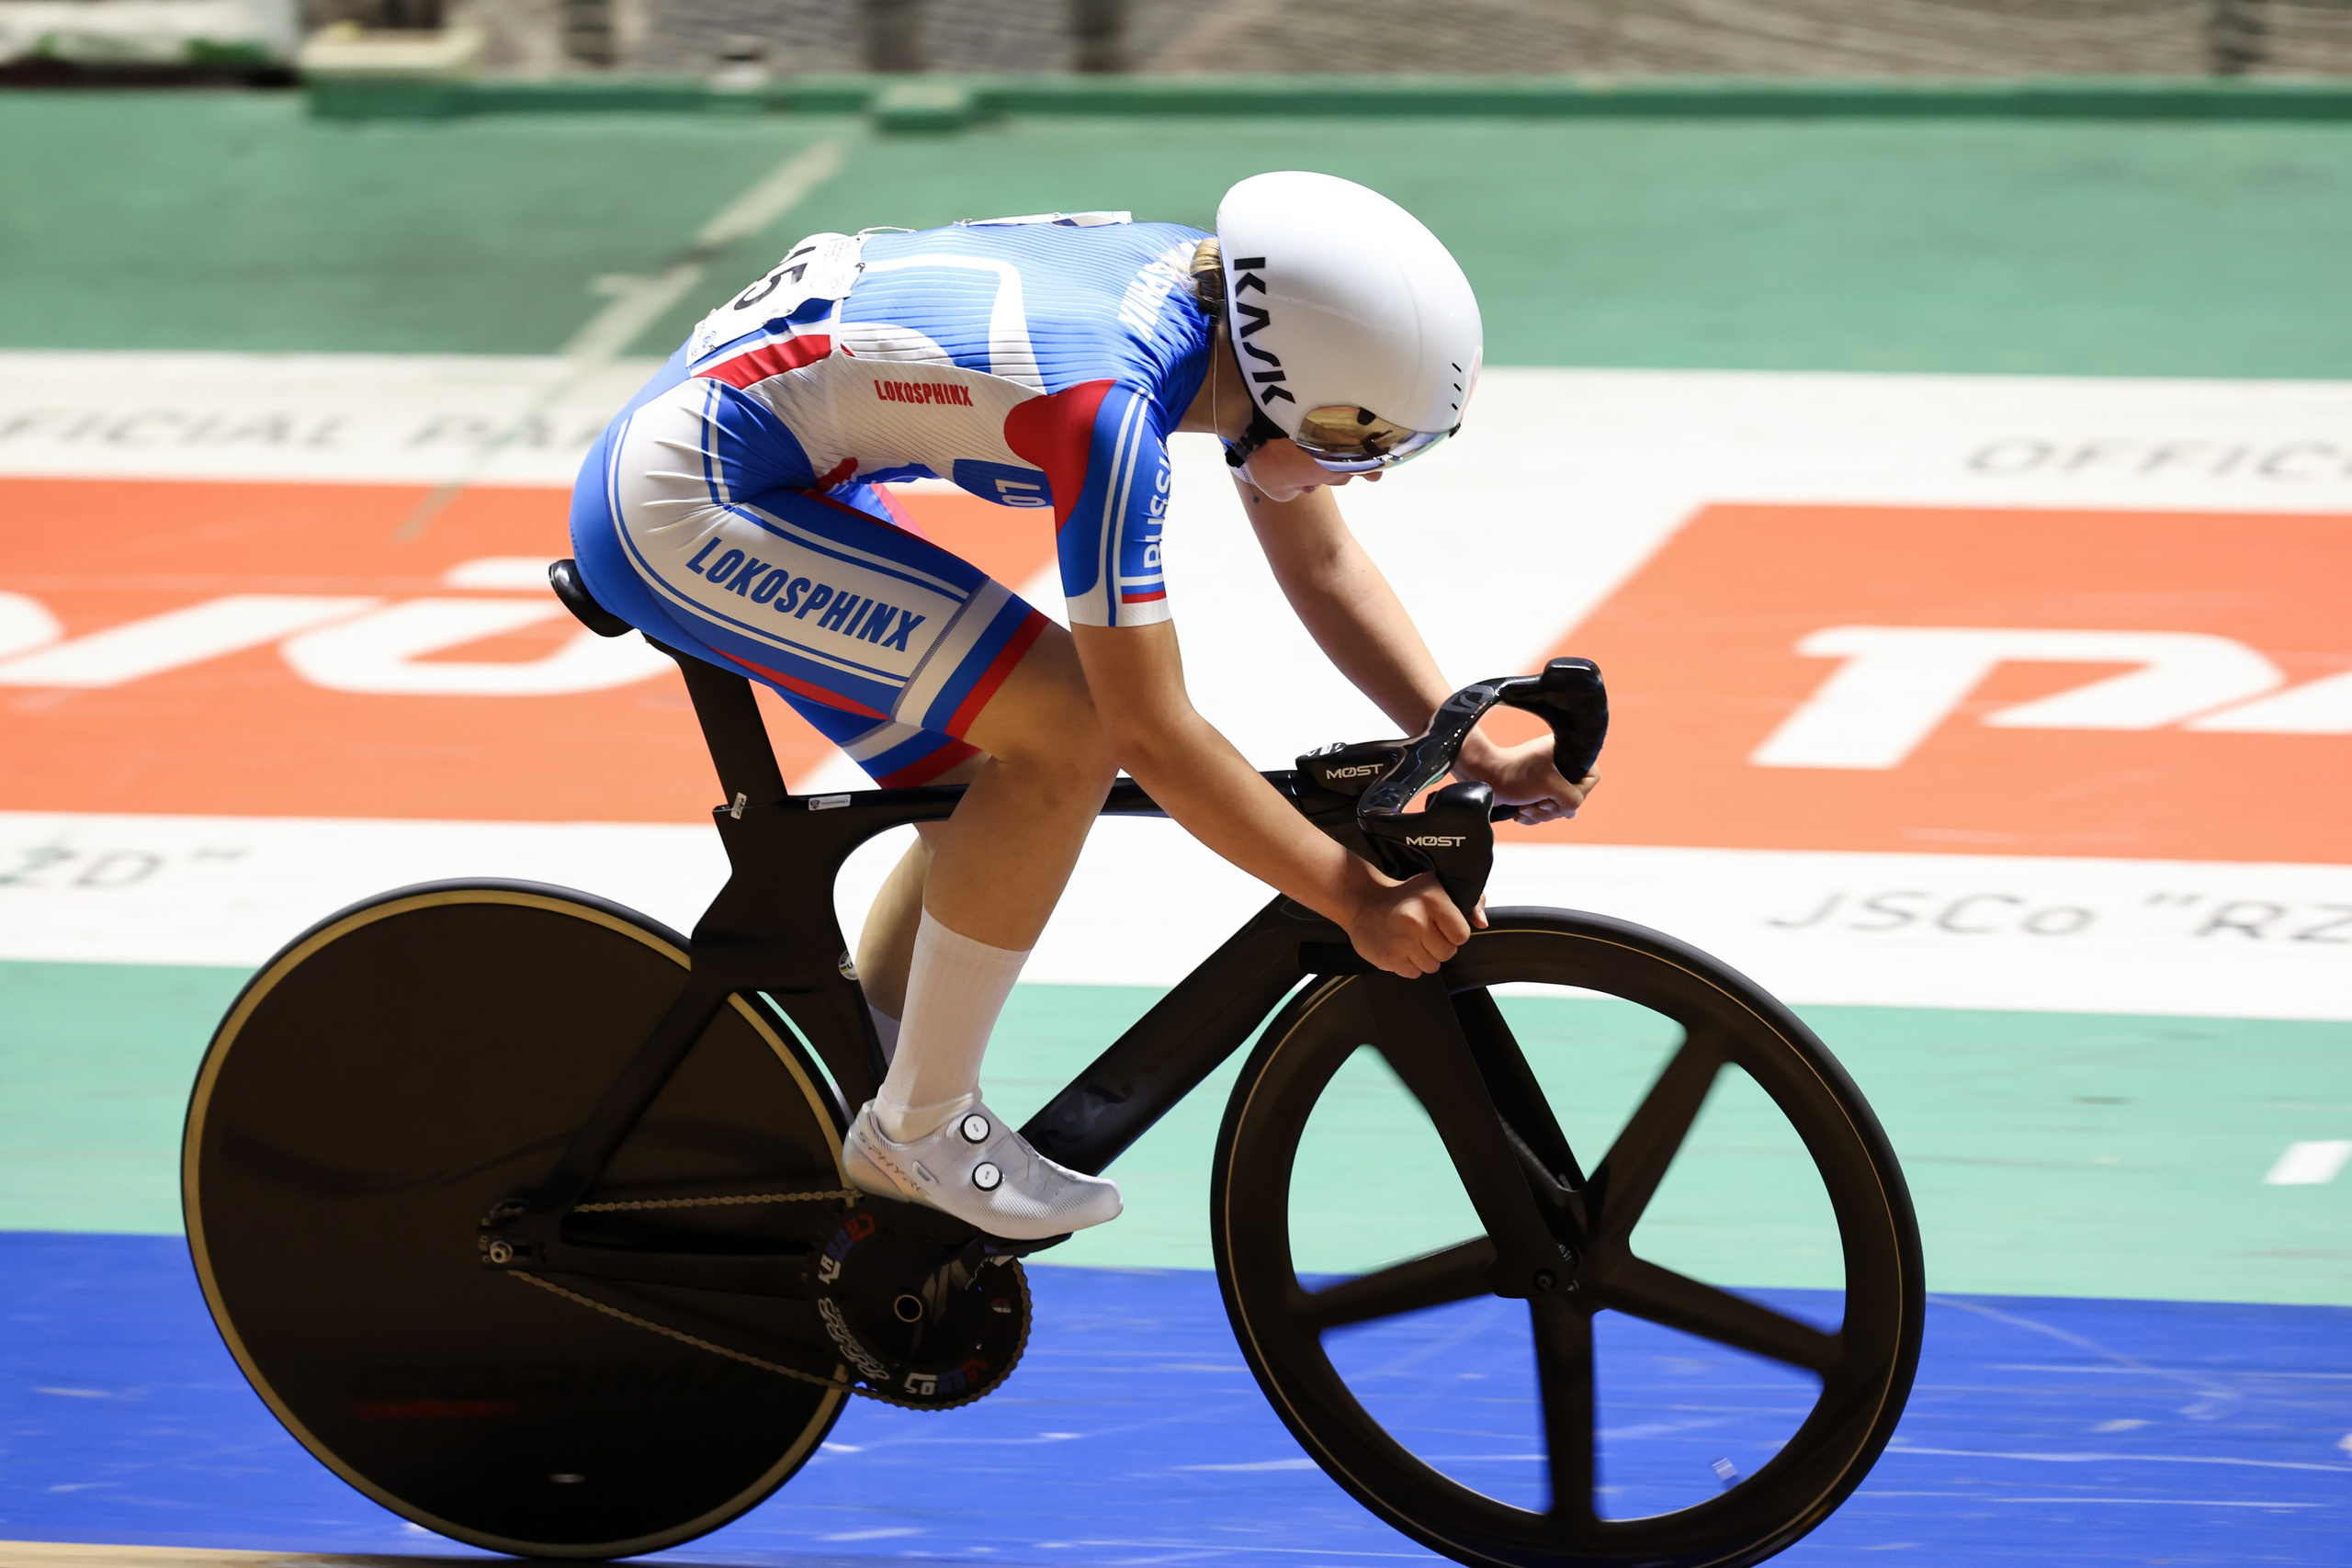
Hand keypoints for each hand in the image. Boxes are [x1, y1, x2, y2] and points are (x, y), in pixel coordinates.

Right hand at [1346, 872, 1483, 977]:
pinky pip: (1413, 973)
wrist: (1362, 900)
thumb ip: (1468, 902)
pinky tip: (1400, 947)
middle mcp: (1416, 921)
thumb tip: (1482, 923)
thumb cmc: (1404, 895)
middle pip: (1447, 954)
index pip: (1461, 935)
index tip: (1441, 925)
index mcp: (1432, 901)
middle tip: (1424, 933)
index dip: (1453, 933)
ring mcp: (1401, 941)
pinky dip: (1408, 963)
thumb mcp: (1436, 887)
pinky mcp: (1388, 958)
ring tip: (1410, 939)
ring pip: (1431, 966)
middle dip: (1438, 946)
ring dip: (1424, 956)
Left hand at [1457, 734, 1597, 826]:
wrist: (1484, 778)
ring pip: (1559, 807)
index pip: (1590, 778)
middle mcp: (1561, 763)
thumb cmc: (1515, 775)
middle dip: (1553, 807)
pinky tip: (1519, 813)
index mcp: (1568, 752)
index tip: (1556, 795)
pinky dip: (1534, 815)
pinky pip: (1546, 810)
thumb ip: (1572, 798)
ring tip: (1523, 809)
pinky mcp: (1537, 790)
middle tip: (1538, 804)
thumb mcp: (1550, 786)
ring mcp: (1549, 778)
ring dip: (1541, 814)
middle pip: (1574, 796)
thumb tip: (1573, 810)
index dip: (1577, 792)